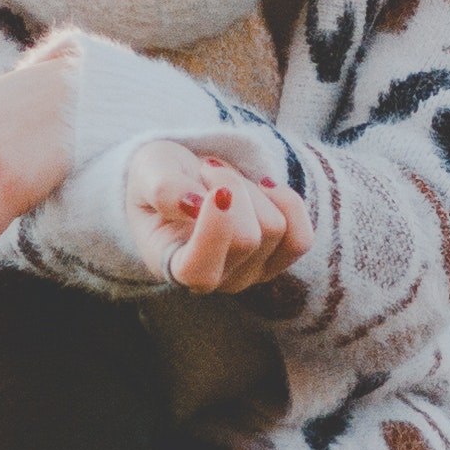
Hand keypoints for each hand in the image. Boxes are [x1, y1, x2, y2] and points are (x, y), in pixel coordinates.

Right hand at [144, 157, 304, 294]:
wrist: (183, 180)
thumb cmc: (159, 179)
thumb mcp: (149, 173)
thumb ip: (164, 189)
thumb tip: (196, 205)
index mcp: (172, 265)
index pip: (199, 272)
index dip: (214, 233)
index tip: (214, 192)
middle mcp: (214, 279)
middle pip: (247, 239)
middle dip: (231, 187)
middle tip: (206, 170)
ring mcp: (250, 274)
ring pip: (274, 229)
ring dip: (252, 190)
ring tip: (224, 181)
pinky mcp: (277, 259)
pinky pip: (301, 238)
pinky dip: (287, 203)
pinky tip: (263, 188)